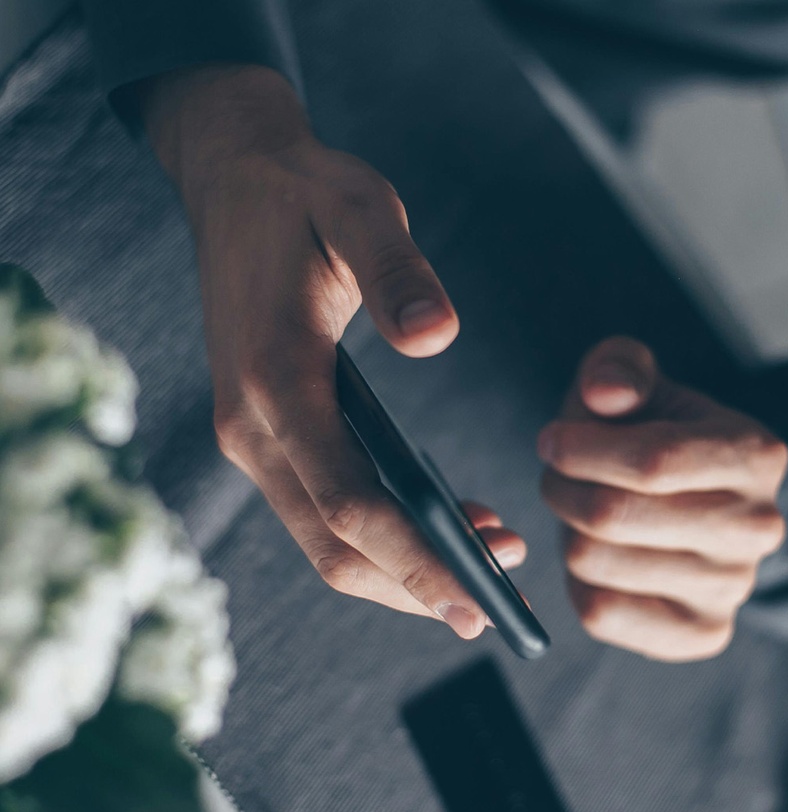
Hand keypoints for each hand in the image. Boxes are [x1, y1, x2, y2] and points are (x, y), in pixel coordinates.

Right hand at [139, 65, 524, 637]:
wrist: (236, 183)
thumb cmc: (306, 194)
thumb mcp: (360, 209)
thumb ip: (397, 272)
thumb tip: (439, 339)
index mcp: (275, 380)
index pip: (348, 504)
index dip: (416, 561)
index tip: (481, 601)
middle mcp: (253, 426)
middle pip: (335, 545)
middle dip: (417, 583)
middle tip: (500, 601)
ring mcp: (254, 434)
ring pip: (325, 539)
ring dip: (401, 567)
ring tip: (485, 564)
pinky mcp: (267, 430)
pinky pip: (322, 507)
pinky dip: (379, 536)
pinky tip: (438, 527)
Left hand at [537, 336, 787, 660]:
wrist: (689, 500)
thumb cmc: (651, 433)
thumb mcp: (638, 383)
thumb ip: (617, 368)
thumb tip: (606, 393)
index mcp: (752, 454)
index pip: (651, 461)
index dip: (579, 449)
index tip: (550, 440)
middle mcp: (756, 527)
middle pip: (610, 516)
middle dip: (560, 487)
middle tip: (557, 474)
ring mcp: (732, 588)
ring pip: (593, 562)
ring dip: (565, 530)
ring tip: (582, 510)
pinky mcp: (700, 633)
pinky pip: (600, 612)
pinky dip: (577, 580)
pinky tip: (598, 553)